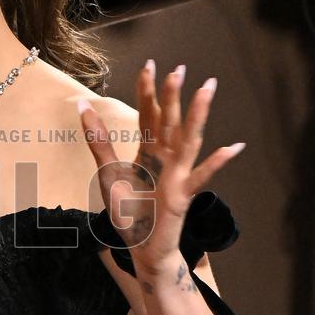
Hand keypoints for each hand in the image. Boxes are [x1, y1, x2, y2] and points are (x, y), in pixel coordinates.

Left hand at [78, 60, 244, 272]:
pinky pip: (200, 177)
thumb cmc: (130, 212)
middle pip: (169, 121)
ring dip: (197, 116)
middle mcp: (166, 159)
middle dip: (173, 95)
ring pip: (188, 140)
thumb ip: (98, 140)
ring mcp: (177, 176)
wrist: (141, 249)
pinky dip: (216, 164)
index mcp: (149, 152)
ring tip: (206, 90)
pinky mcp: (182, 196)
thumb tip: (83, 105)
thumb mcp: (107, 172)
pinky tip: (231, 148)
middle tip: (178, 68)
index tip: (149, 65)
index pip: (150, 115)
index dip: (148, 91)